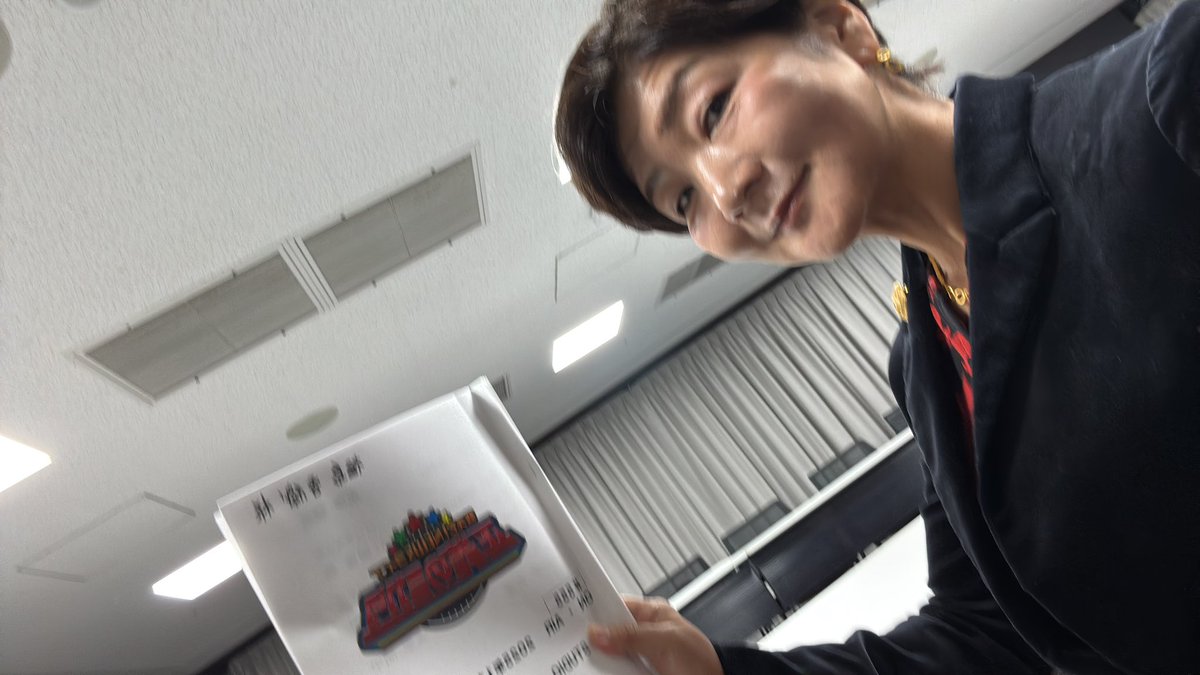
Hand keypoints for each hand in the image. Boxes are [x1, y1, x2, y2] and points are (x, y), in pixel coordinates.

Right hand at [588, 595, 722, 674]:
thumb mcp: (665, 641)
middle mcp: (644, 632)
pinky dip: (609, 671)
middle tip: (579, 642)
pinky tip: (602, 671)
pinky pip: (618, 671)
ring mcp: (641, 654)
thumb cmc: (702, 661)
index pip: (616, 604)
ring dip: (602, 658)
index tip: (576, 615)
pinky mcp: (639, 672)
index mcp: (652, 613)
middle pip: (610, 632)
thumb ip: (632, 636)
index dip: (597, 609)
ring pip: (611, 654)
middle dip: (597, 639)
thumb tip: (599, 632)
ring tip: (587, 660)